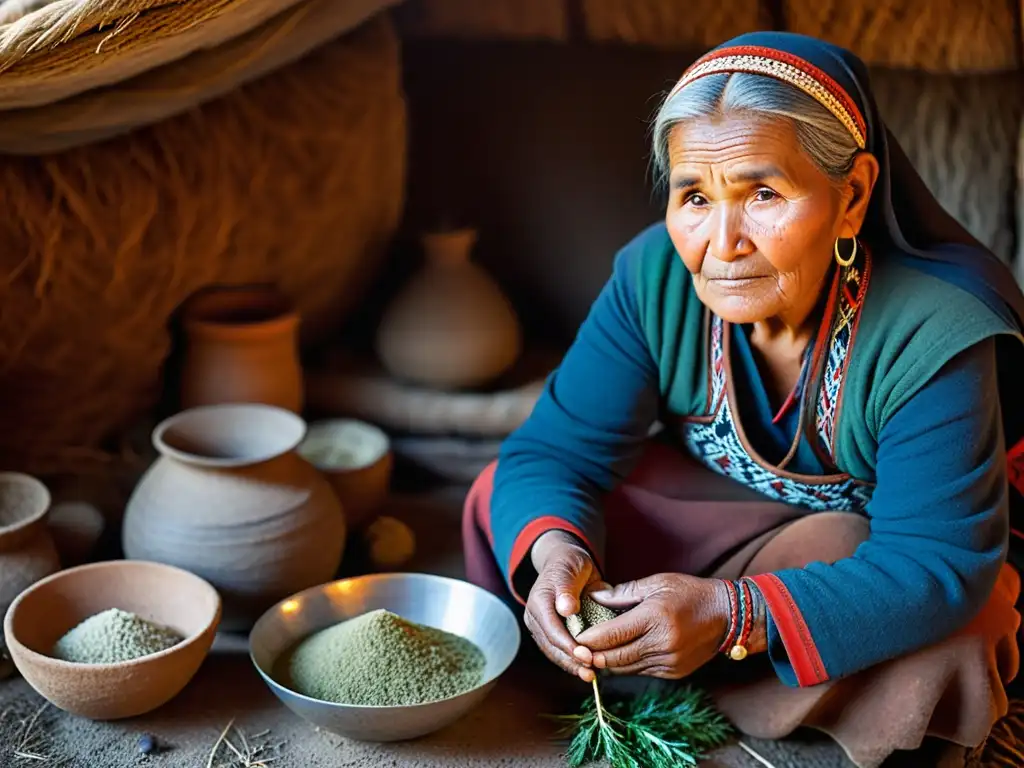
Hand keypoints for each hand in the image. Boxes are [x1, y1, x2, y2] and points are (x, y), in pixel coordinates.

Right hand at [524, 530, 606, 682]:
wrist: (567, 562)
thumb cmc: (569, 563)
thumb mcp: (570, 569)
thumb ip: (566, 588)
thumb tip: (566, 608)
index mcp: (538, 601)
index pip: (551, 629)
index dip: (568, 645)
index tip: (586, 656)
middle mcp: (535, 616)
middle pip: (550, 645)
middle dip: (570, 661)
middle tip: (590, 672)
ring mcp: (541, 626)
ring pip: (553, 652)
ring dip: (570, 666)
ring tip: (589, 676)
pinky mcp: (550, 632)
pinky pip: (558, 651)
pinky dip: (571, 661)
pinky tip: (586, 669)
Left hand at [574, 574, 728, 678]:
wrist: (727, 615)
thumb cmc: (689, 593)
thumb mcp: (656, 583)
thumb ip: (622, 593)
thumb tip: (593, 598)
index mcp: (655, 618)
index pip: (612, 635)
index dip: (589, 639)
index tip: (574, 637)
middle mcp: (662, 643)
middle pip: (616, 657)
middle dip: (593, 655)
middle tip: (576, 649)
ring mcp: (669, 661)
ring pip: (626, 668)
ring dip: (608, 663)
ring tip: (591, 653)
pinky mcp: (674, 672)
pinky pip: (641, 671)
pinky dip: (627, 665)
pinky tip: (617, 655)